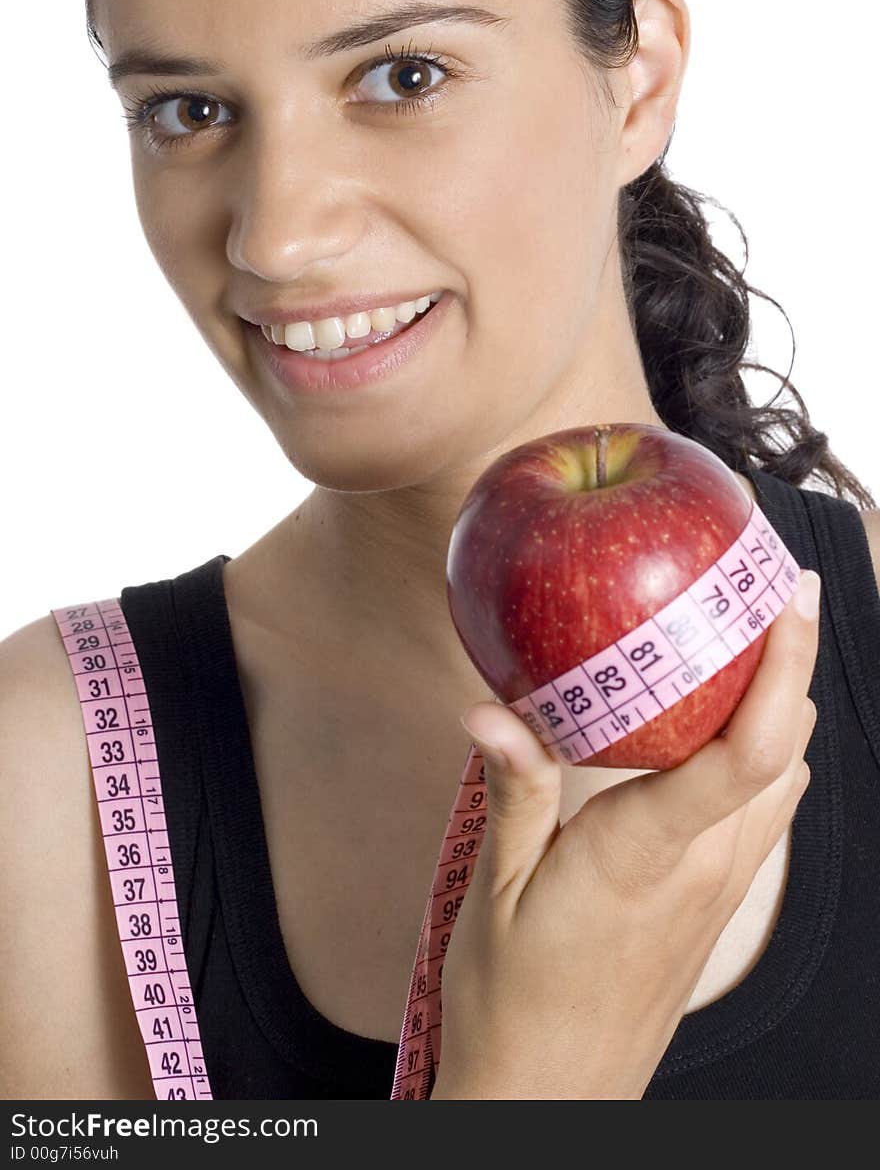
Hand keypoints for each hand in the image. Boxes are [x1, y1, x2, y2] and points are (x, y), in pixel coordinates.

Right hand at [431, 569, 821, 1099]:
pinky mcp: (715, 907)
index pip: (748, 752)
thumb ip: (515, 791)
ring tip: (745, 642)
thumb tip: (491, 706)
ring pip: (787, 781)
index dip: (784, 668)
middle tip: (761, 588)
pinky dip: (764, 755)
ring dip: (782, 708)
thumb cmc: (512, 1004)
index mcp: (647, 855)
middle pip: (787, 749)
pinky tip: (717, 729)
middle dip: (790, 664)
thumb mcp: (499, 891)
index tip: (788, 598)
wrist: (550, 1100)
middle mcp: (705, 869)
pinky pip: (766, 814)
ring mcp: (719, 892)